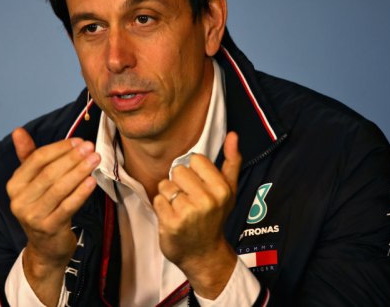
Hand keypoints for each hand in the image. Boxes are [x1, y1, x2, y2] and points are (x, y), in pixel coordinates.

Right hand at [6, 127, 99, 304]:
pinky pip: (68, 206)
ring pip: (60, 188)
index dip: (60, 148)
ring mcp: (32, 216)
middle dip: (72, 158)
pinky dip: (81, 192)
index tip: (79, 141)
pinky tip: (92, 181)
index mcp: (14, 185)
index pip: (37, 159)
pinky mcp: (48, 228)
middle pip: (49, 173)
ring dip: (80, 171)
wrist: (46, 246)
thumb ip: (28, 156)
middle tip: (91, 148)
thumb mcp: (32, 182)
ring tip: (95, 159)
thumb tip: (17, 131)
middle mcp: (19, 200)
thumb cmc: (42, 205)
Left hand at [153, 132, 241, 298]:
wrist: (204, 255)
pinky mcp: (171, 223)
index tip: (199, 187)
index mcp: (221, 189)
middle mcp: (207, 200)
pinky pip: (157, 199)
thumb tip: (233, 134)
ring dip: (168, 195)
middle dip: (180, 183)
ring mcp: (188, 212)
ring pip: (165, 184)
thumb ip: (232, 161)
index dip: (194, 172)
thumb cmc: (215, 218)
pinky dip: (161, 207)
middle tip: (189, 200)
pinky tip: (172, 218)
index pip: (195, 159)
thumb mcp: (229, 190)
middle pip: (178, 170)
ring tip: (180, 209)